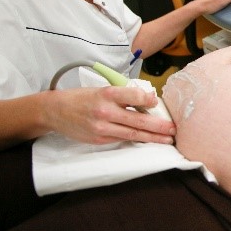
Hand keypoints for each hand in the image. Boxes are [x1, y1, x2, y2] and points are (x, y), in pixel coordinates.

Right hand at [44, 86, 175, 144]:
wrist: (56, 111)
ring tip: (167, 139)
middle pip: (137, 120)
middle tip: (174, 129)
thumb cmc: (83, 98)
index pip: (133, 96)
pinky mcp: (100, 139)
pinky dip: (137, 140)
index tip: (158, 102)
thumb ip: (124, 95)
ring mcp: (102, 127)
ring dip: (152, 137)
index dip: (148, 100)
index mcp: (107, 94)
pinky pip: (122, 139)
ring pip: (133, 133)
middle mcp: (105, 111)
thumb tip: (149, 99)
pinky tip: (149, 140)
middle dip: (159, 126)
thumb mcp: (102, 89)